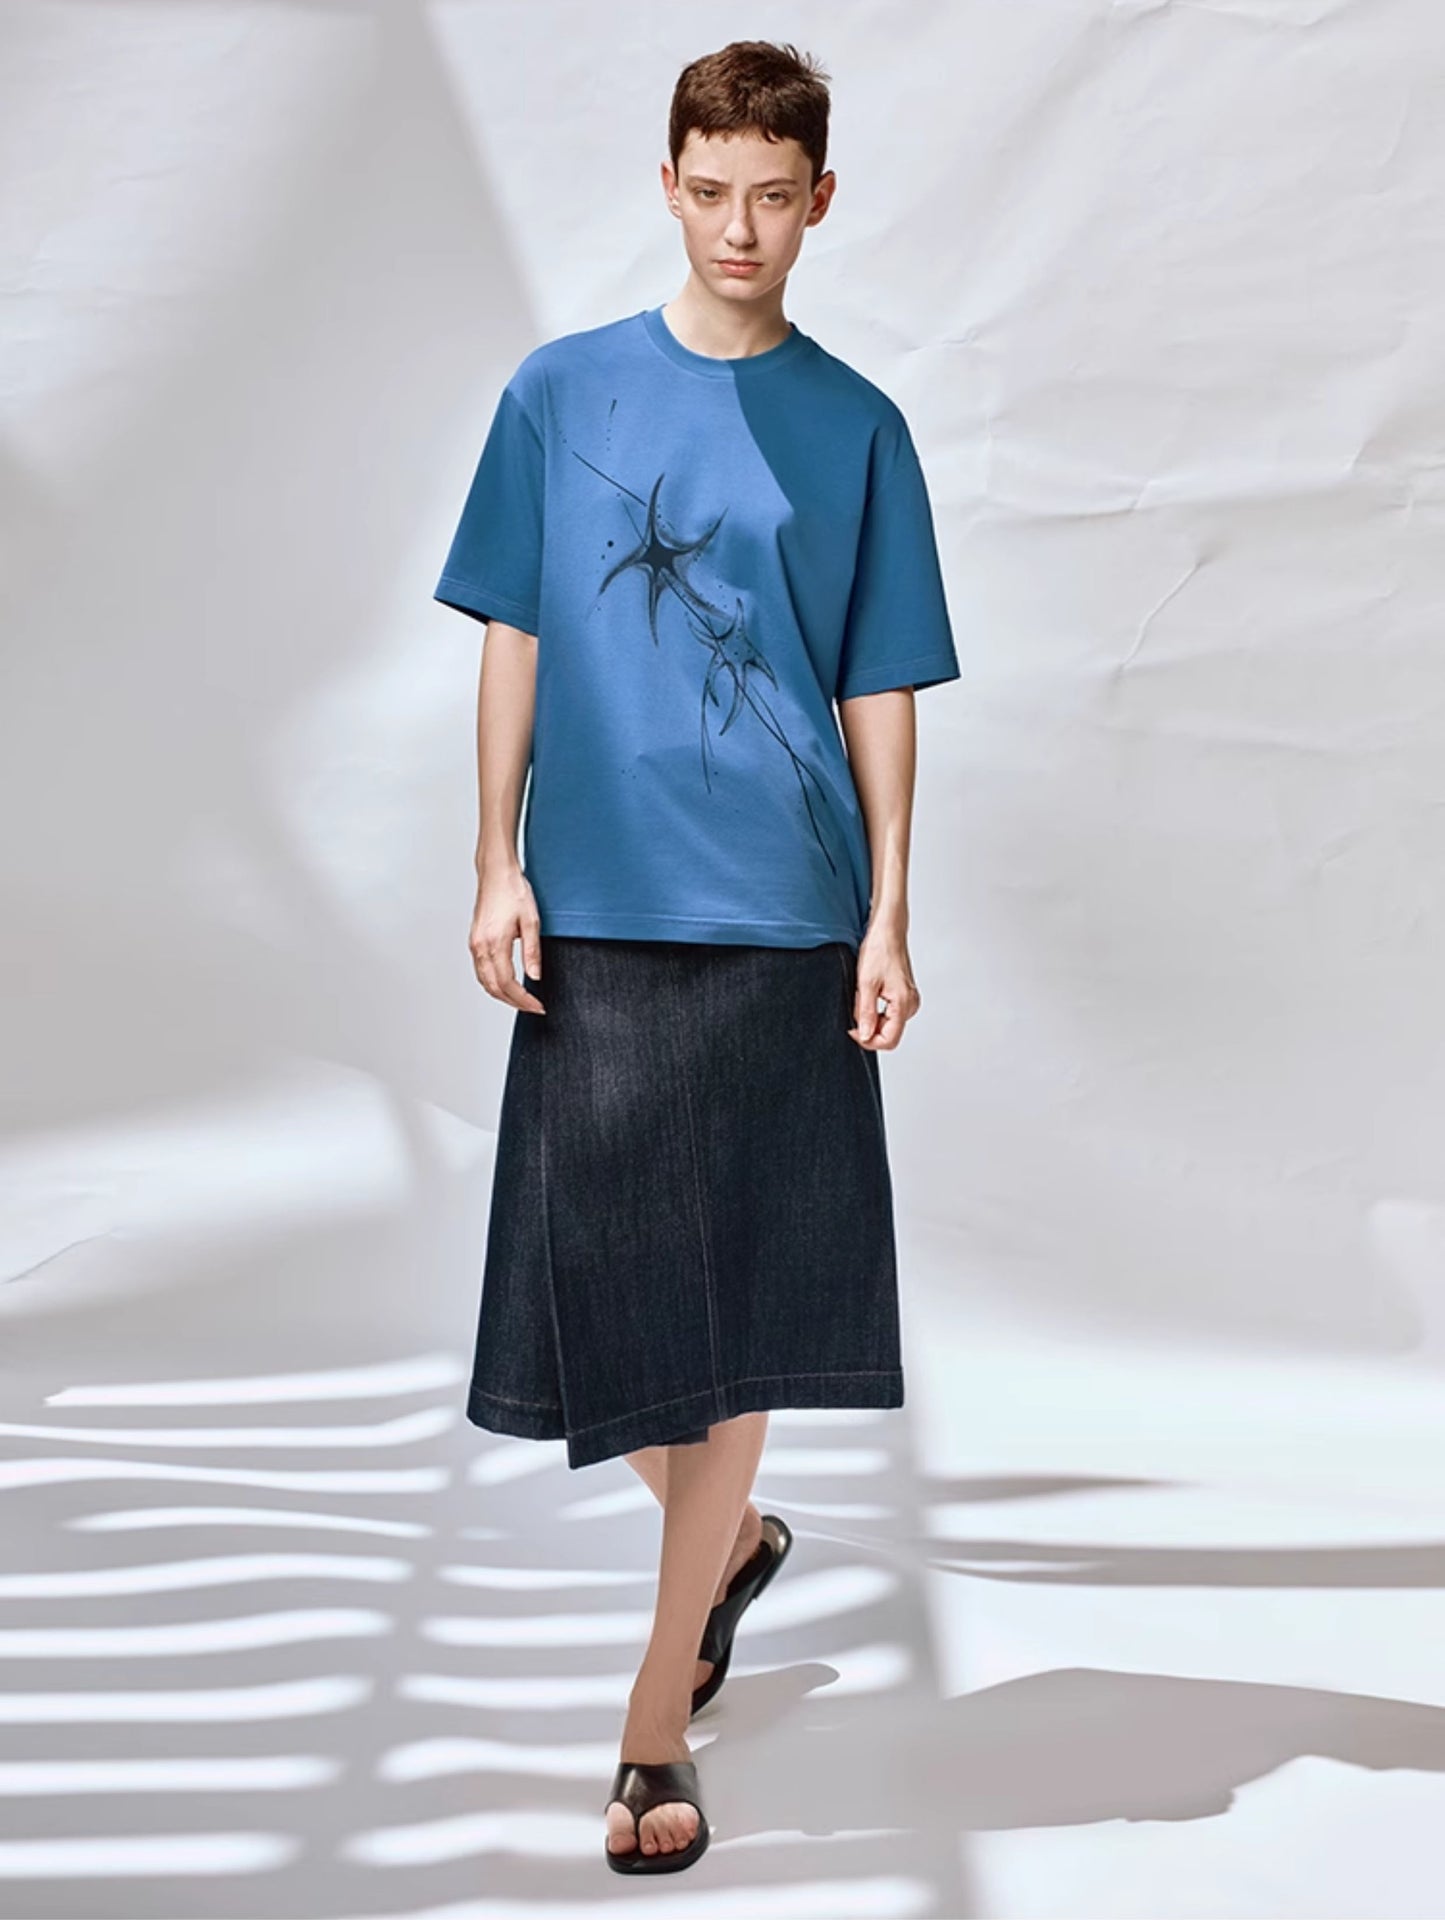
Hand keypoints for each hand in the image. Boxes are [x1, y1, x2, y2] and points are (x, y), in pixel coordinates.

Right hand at [469, 867, 544, 1013]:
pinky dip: (493, 983)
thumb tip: (535, 977)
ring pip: (484, 981)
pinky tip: (507, 984)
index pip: (507, 984)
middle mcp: (480, 947)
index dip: (523, 999)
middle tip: (533, 1007)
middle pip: (493, 988)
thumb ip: (532, 951)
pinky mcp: (474, 940)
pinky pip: (481, 971)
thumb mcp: (531, 921)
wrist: (496, 873)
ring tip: (522, 999)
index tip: (538, 1006)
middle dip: (514, 1002)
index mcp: (494, 944)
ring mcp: (474, 944)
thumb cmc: (513, 891)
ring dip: (502, 995)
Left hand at [848, 924, 919, 1050]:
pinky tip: (868, 996)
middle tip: (853, 1012)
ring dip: (871, 1019)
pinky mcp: (904, 996)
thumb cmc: (879, 951)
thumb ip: (865, 1012)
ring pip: (888, 1025)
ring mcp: (909, 1001)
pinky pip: (890, 1014)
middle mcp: (911, 1005)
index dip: (868, 1040)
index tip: (852, 1030)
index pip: (889, 1040)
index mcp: (904, 1003)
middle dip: (869, 1029)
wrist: (888, 932)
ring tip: (861, 999)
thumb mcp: (865, 984)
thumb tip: (864, 1035)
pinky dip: (876, 1011)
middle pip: (889, 1034)